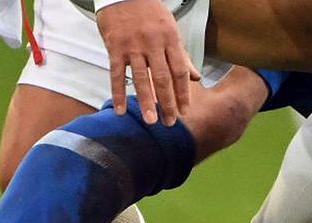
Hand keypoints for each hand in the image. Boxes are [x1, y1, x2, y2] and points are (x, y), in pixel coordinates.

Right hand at [96, 0, 200, 125]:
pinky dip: (118, 94)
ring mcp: (133, 46)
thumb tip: (196, 78)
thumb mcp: (171, 29)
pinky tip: (120, 110)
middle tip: (170, 122)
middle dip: (168, 103)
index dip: (183, 93)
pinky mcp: (115, 47)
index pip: (180, 72)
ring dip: (146, 102)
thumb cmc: (149, 12)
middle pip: (163, 78)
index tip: (185, 111)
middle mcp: (153, 43)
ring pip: (141, 79)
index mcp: (170, 39)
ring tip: (151, 121)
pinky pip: (116, 75)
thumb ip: (181, 55)